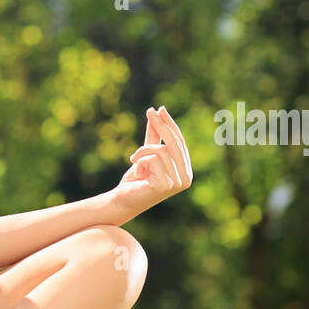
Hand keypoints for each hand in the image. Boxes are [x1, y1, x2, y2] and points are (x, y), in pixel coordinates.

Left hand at [111, 105, 192, 222]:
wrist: (122, 199)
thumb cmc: (136, 178)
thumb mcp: (146, 152)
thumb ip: (154, 135)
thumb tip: (156, 111)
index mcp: (186, 170)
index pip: (180, 142)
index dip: (170, 125)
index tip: (160, 109)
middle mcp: (186, 178)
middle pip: (174, 143)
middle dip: (161, 125)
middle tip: (149, 112)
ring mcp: (177, 183)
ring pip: (161, 150)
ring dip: (143, 151)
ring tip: (134, 160)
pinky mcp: (165, 185)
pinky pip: (153, 159)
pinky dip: (141, 161)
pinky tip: (137, 172)